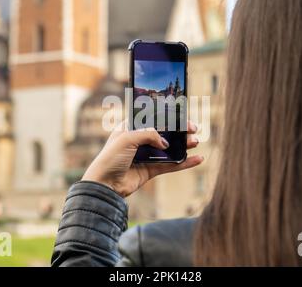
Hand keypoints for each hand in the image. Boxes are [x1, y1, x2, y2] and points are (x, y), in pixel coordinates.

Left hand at [82, 121, 203, 196]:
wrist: (104, 185)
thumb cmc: (110, 158)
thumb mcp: (127, 138)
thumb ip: (148, 135)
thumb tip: (165, 143)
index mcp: (131, 128)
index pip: (153, 118)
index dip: (168, 116)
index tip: (182, 116)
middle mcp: (140, 140)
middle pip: (165, 133)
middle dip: (180, 130)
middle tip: (193, 129)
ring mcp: (146, 155)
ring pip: (170, 148)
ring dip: (184, 145)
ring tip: (195, 142)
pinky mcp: (151, 170)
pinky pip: (171, 165)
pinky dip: (184, 163)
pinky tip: (197, 159)